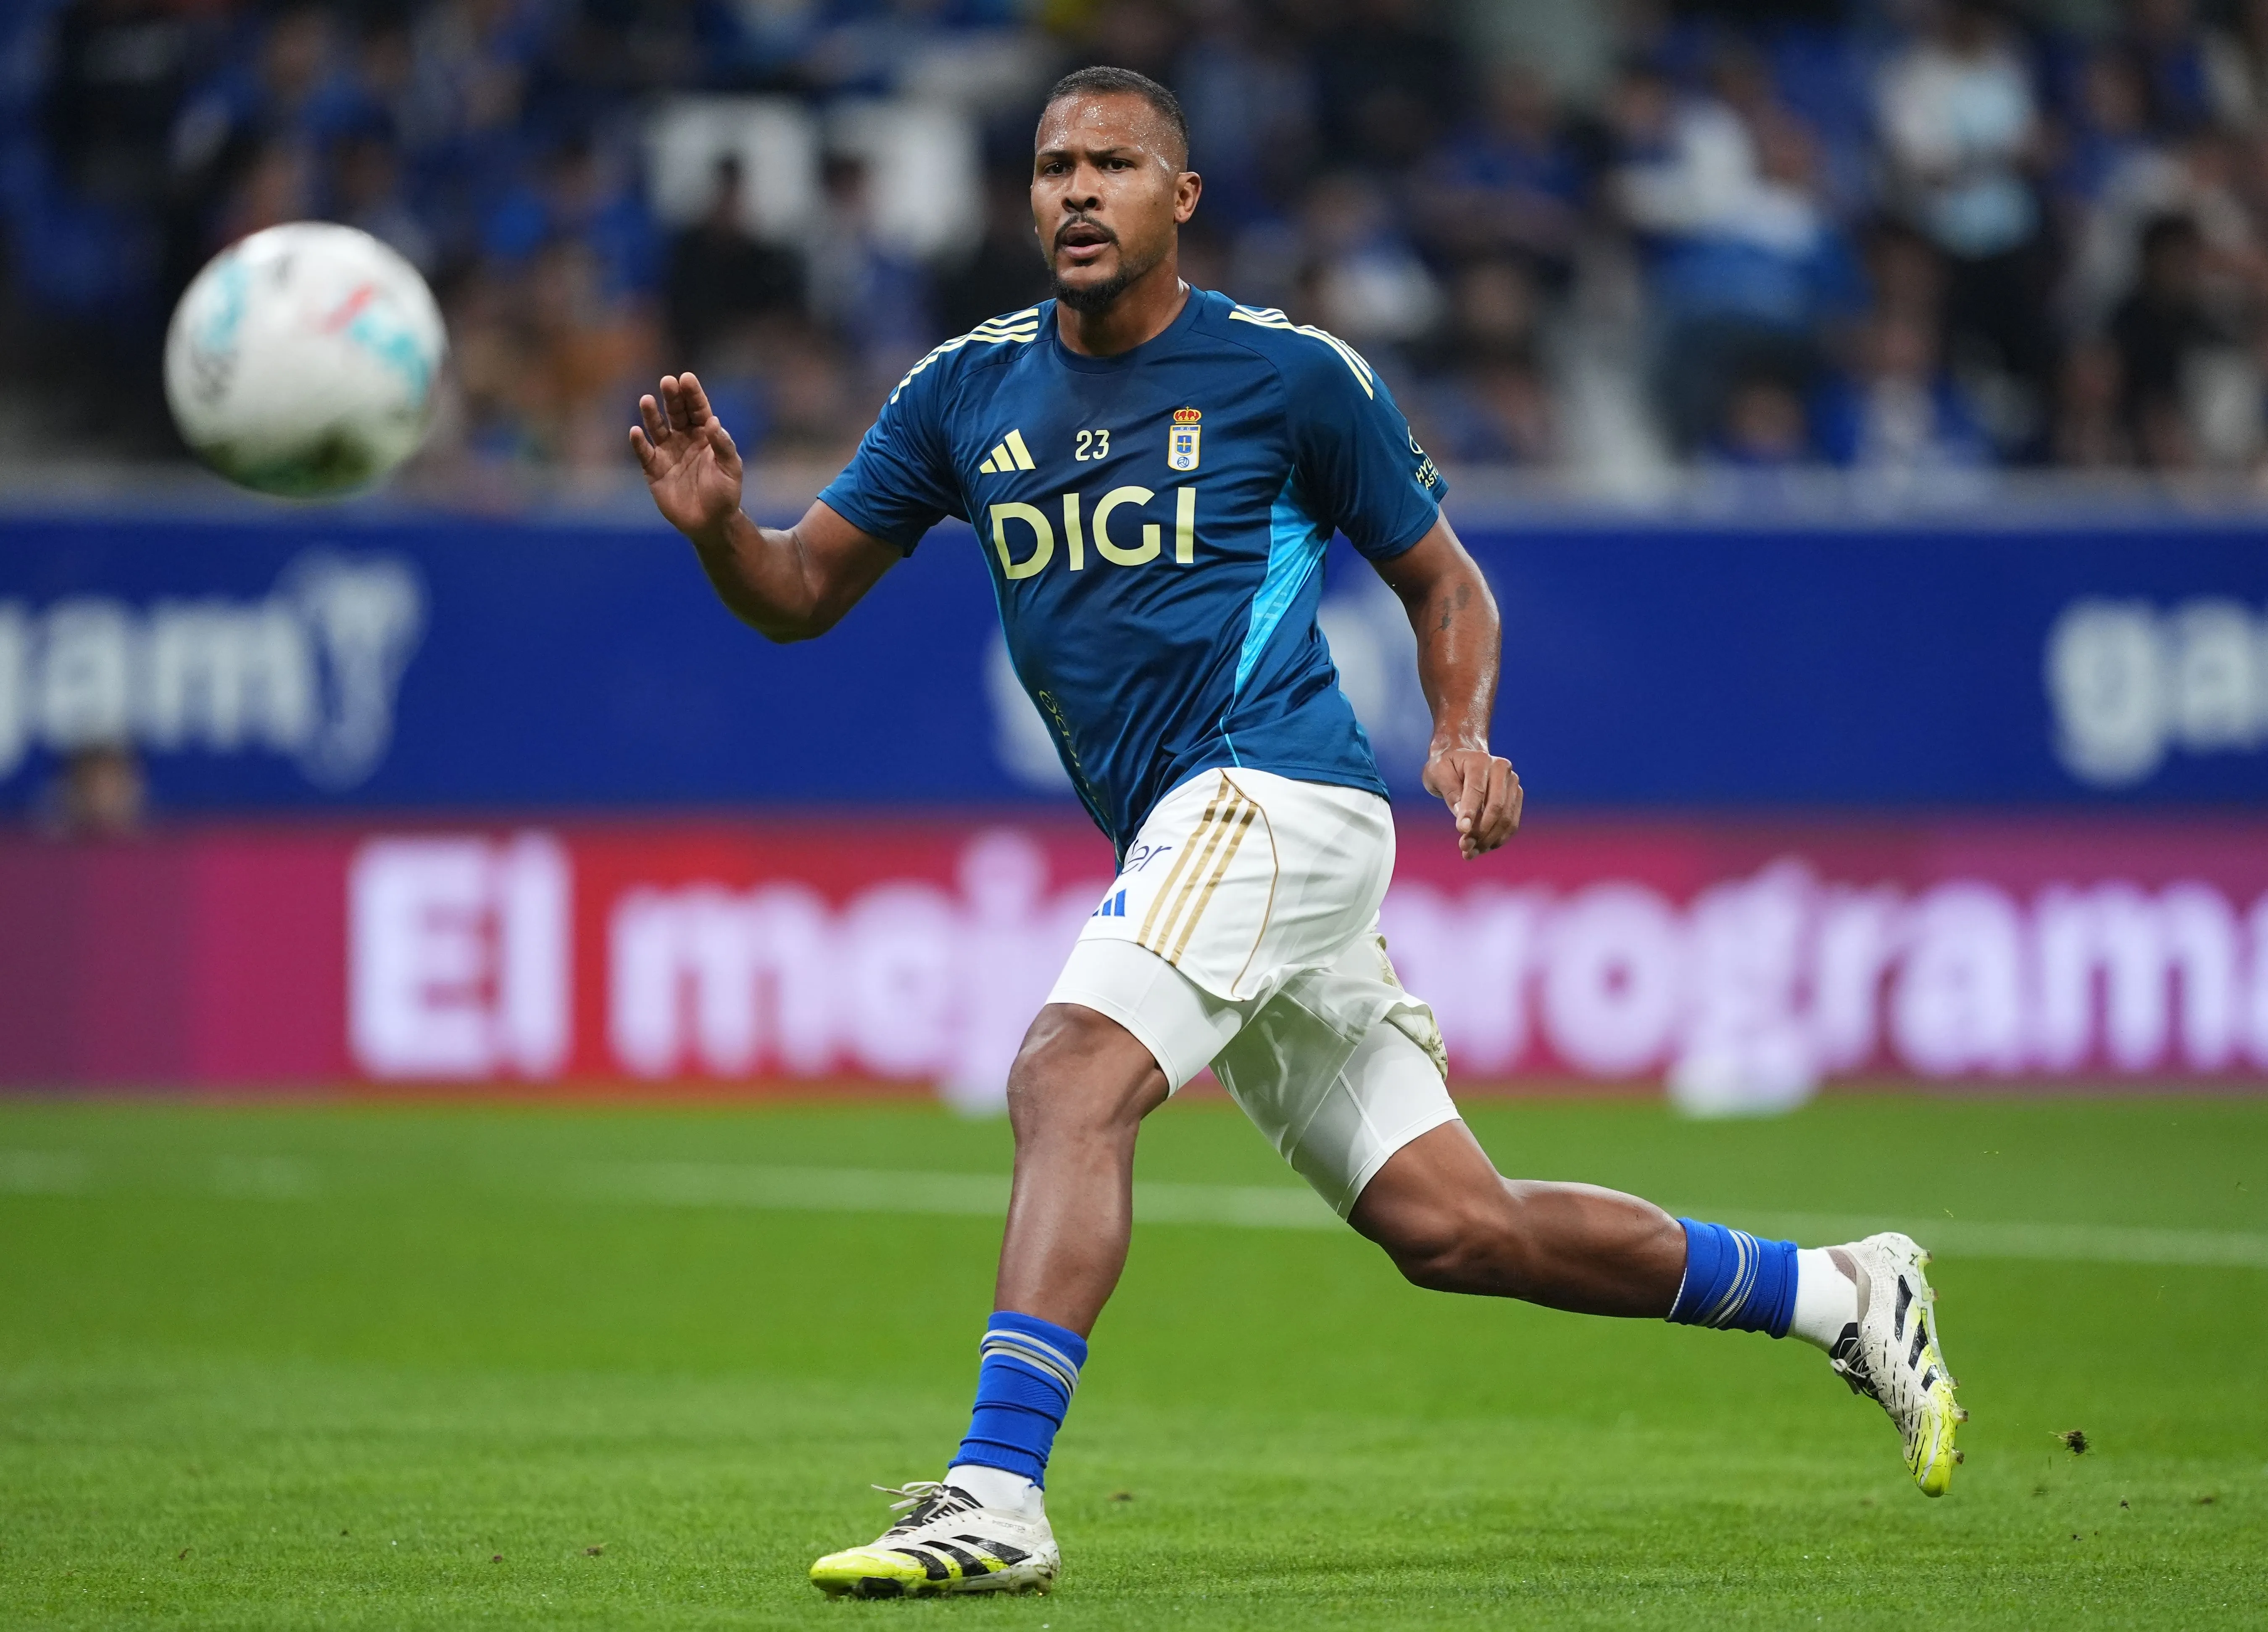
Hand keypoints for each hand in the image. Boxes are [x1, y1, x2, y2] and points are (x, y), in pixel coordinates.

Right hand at [631, 373, 742, 543]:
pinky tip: (635, 432)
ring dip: (651, 414)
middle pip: (676, 413)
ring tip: (647, 400)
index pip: (698, 409)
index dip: (693, 394)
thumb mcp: (731, 470)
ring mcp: (668, 453)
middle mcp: (684, 439)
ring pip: (657, 428)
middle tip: (667, 382)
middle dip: (672, 397)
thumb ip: (724, 446)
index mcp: (706, 435)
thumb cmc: (725, 494)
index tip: (686, 378)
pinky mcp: (654, 470)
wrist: (711, 523)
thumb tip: (714, 422)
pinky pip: (645, 453)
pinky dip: (639, 443)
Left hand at [1422, 746, 1520, 859]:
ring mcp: (1512, 783)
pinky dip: (1498, 839)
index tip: (1461, 832)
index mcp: (1480, 760)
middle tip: (1464, 847)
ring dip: (1489, 840)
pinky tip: (1482, 848)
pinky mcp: (1516, 796)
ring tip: (1470, 852)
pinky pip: (1512, 823)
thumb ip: (1450, 793)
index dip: (1470, 812)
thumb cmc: (1446, 766)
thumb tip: (1463, 818)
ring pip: (1507, 818)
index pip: (1477, 790)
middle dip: (1480, 831)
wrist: (1461, 757)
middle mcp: (1501, 769)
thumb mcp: (1438, 774)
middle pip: (1497, 806)